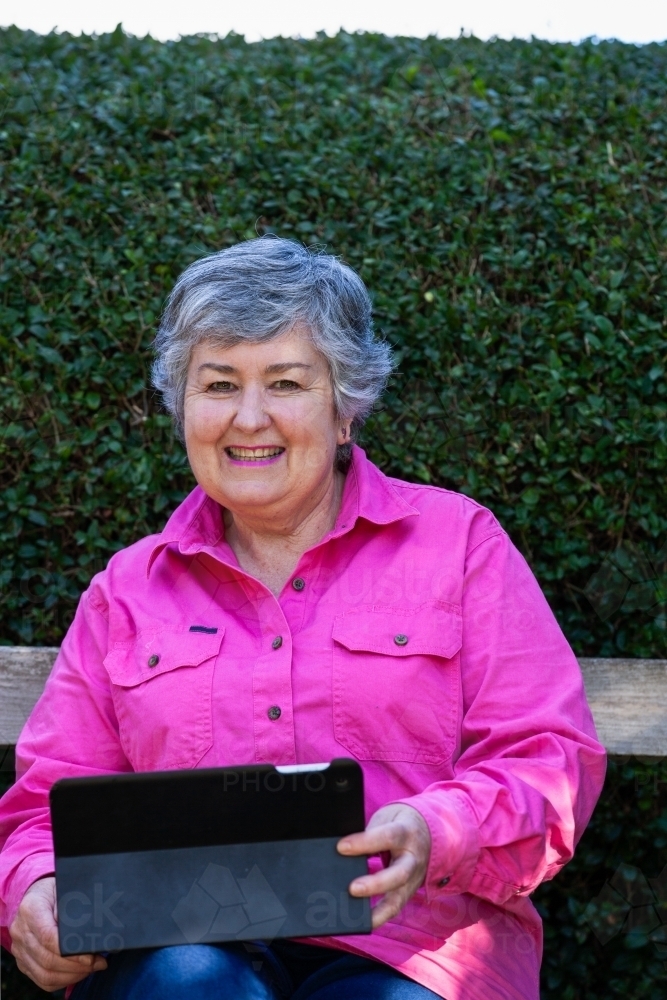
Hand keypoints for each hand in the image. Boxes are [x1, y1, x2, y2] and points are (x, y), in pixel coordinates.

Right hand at [9, 877, 106, 991]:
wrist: (33, 895)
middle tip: (98, 963)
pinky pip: (41, 980)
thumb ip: (72, 907)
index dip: (70, 951)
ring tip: (91, 968)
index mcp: (31, 909)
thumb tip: (86, 932)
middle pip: (47, 959)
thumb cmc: (53, 890)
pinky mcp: (23, 962)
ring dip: (71, 975)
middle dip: (76, 966)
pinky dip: (62, 981)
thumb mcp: (64, 889)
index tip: (91, 956)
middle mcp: (21, 931)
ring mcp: (19, 949)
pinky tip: (78, 973)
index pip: (48, 937)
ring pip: (44, 974)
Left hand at [337, 803, 430, 927]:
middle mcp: (413, 858)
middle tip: (352, 888)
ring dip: (377, 909)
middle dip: (375, 884)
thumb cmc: (399, 823)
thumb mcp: (387, 817)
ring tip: (354, 917)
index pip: (387, 837)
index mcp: (406, 832)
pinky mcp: (408, 892)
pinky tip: (362, 923)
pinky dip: (379, 917)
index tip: (341, 847)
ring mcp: (413, 879)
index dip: (364, 842)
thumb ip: (370, 831)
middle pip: (399, 874)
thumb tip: (344, 850)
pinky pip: (395, 907)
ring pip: (399, 897)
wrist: (428, 832)